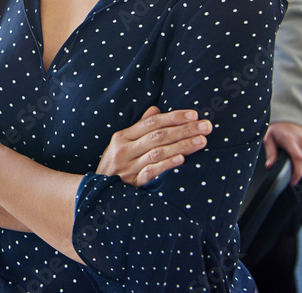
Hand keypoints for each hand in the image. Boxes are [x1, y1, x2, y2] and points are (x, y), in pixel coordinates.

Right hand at [96, 106, 211, 185]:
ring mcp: (127, 167)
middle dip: (184, 130)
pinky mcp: (131, 184)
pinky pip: (150, 173)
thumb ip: (139, 127)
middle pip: (158, 136)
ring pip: (157, 153)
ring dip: (181, 146)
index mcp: (122, 137)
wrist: (95, 192)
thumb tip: (156, 109)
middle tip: (206, 126)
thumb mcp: (121, 144)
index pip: (152, 123)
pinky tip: (181, 160)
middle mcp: (124, 150)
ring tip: (201, 141)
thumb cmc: (114, 165)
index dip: (173, 117)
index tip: (194, 115)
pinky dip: (166, 165)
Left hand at [264, 121, 301, 185]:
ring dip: (298, 165)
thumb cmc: (278, 130)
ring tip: (289, 155)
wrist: (290, 118)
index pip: (298, 159)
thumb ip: (270, 153)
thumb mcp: (269, 138)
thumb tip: (270, 166)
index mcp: (291, 139)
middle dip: (296, 172)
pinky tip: (296, 153)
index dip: (296, 173)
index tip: (292, 181)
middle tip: (288, 175)